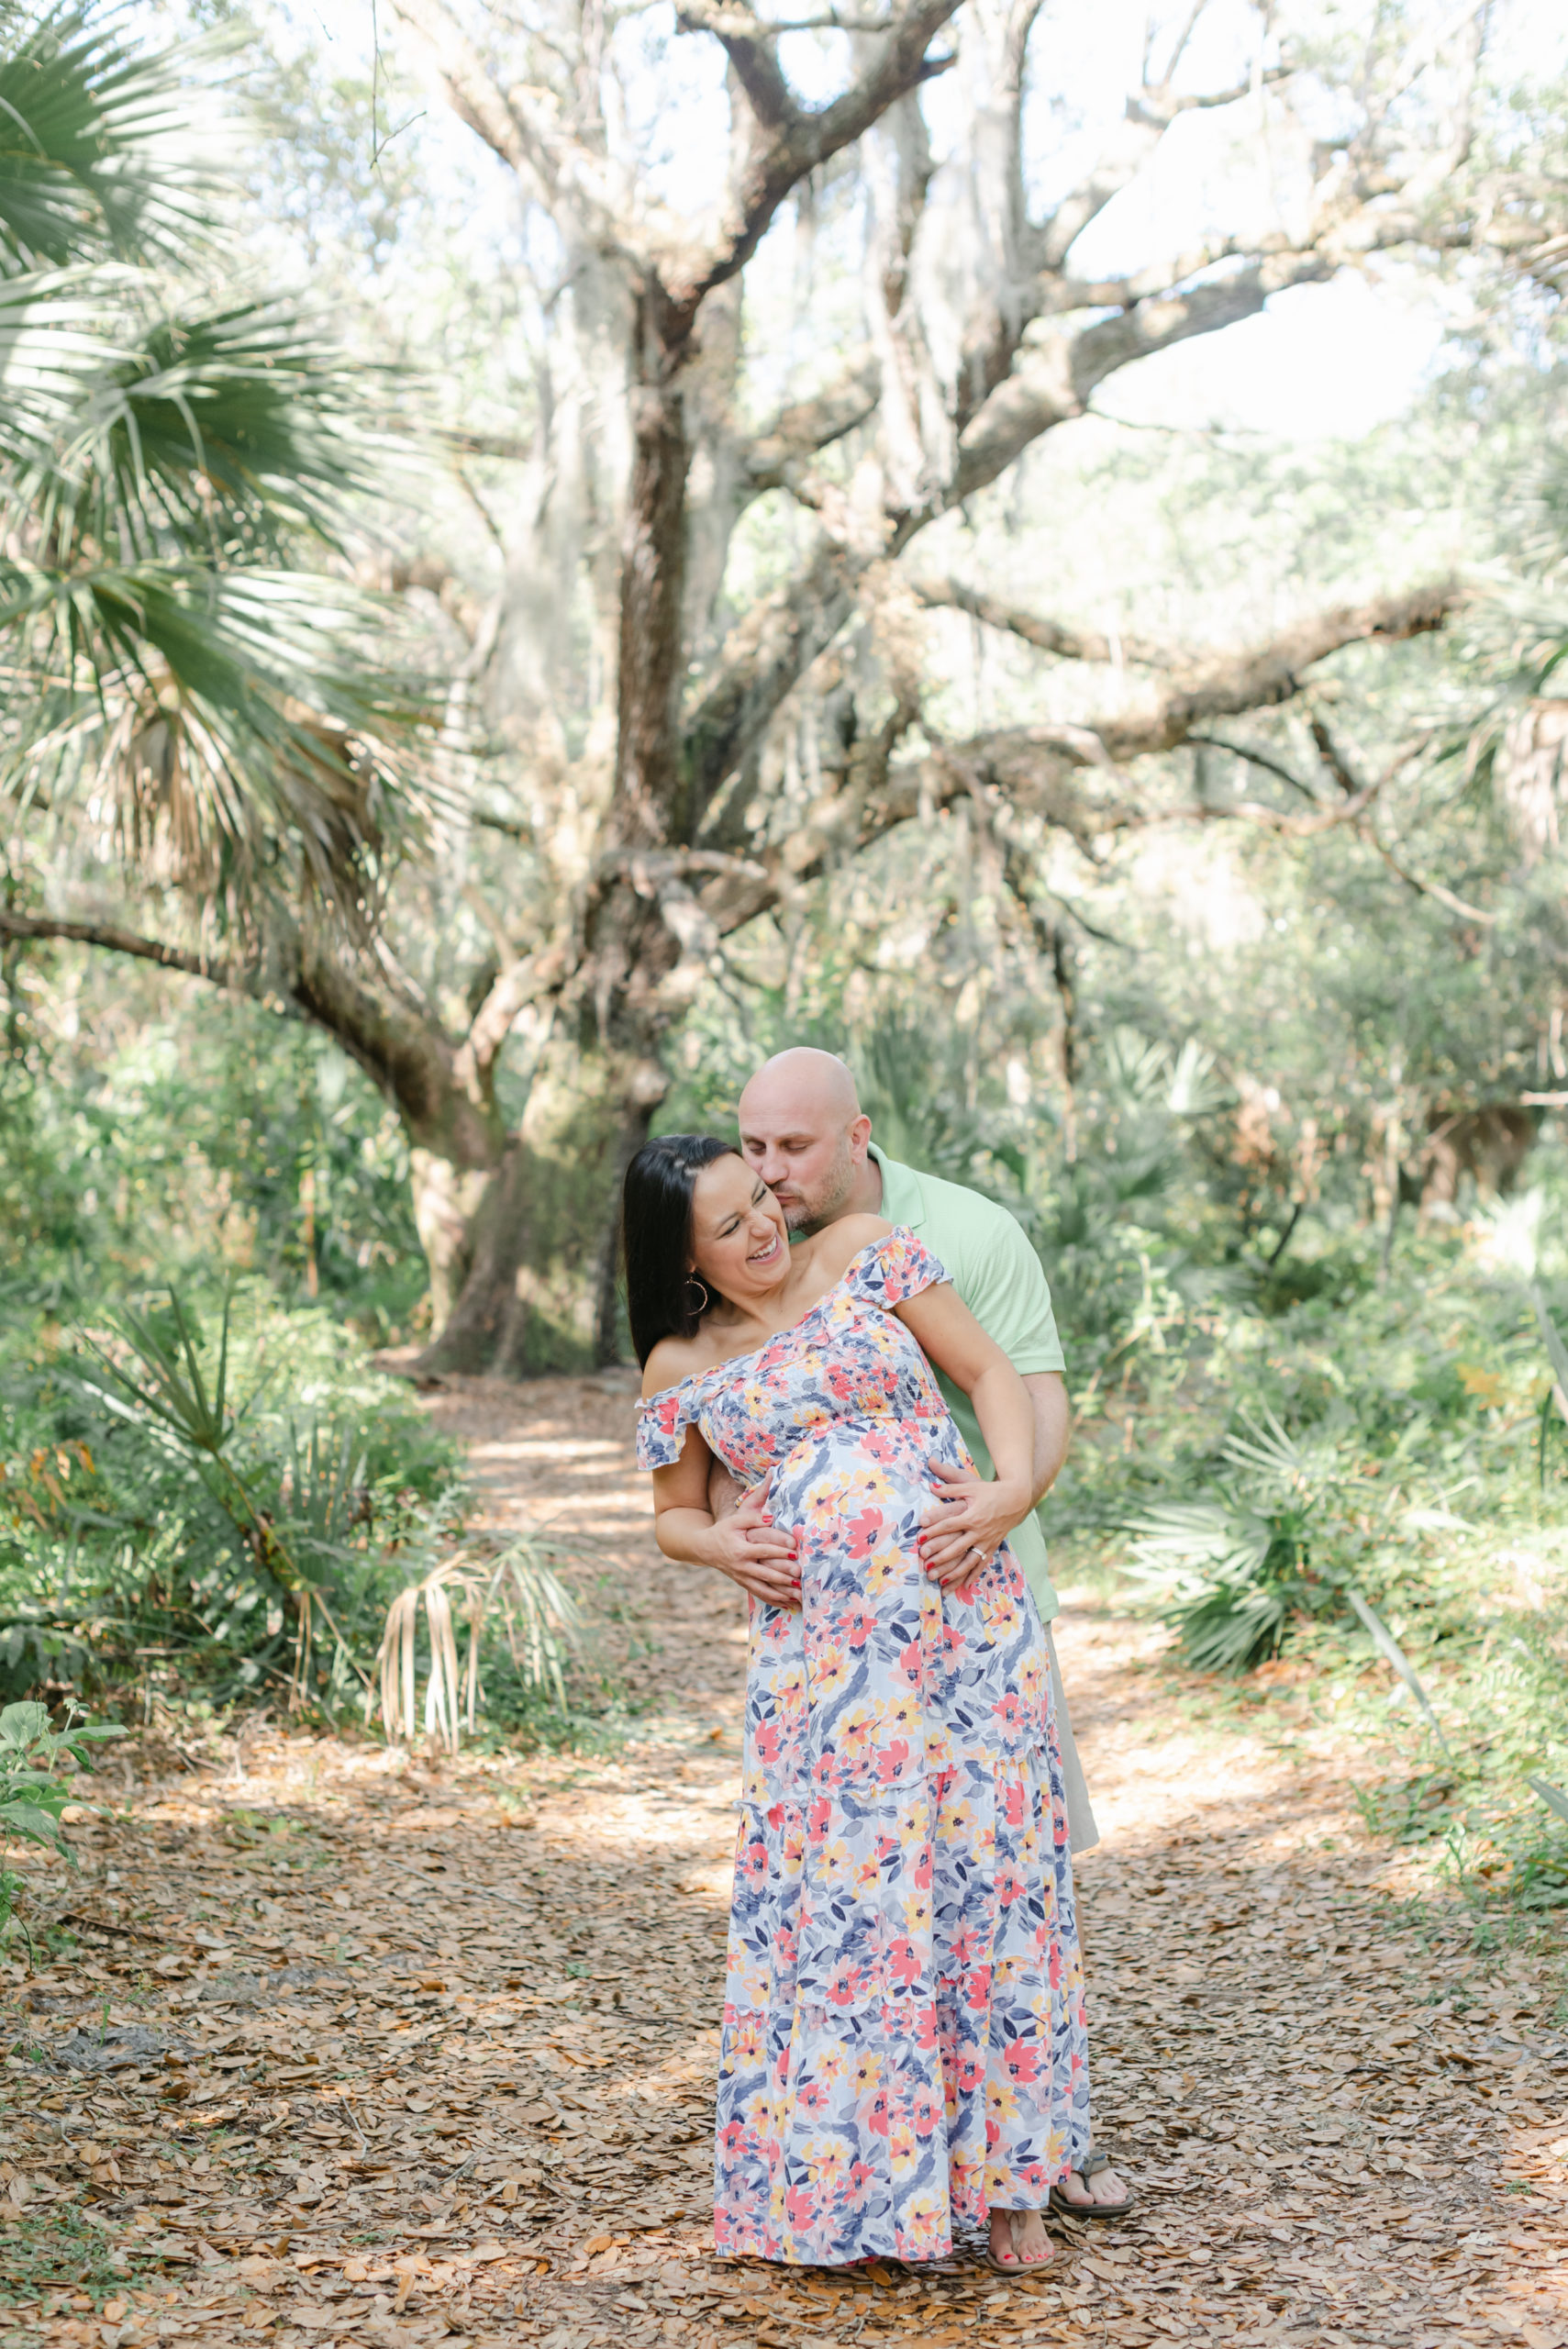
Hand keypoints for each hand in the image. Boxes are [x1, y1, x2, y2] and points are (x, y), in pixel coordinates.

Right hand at [702, 1476, 801, 1607]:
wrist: (705, 1548)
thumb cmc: (722, 1532)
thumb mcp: (734, 1521)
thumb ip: (753, 1518)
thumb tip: (771, 1518)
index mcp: (741, 1551)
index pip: (764, 1552)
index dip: (779, 1551)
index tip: (795, 1551)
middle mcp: (742, 1567)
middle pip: (766, 1575)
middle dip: (783, 1577)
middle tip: (800, 1576)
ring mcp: (742, 1578)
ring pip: (763, 1590)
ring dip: (781, 1594)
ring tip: (798, 1596)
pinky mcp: (743, 1584)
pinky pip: (759, 1595)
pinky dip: (773, 1601)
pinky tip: (787, 1604)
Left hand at [916, 1458, 1030, 1588]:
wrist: (1017, 1498)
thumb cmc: (991, 1491)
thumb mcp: (971, 1486)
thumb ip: (950, 1488)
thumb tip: (930, 1486)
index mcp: (972, 1516)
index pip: (948, 1525)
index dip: (933, 1531)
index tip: (919, 1538)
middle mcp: (979, 1531)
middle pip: (956, 1547)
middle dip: (940, 1557)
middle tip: (925, 1564)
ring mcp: (987, 1541)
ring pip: (969, 1560)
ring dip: (954, 1572)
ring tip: (940, 1580)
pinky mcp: (993, 1546)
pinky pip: (982, 1563)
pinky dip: (974, 1575)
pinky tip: (965, 1585)